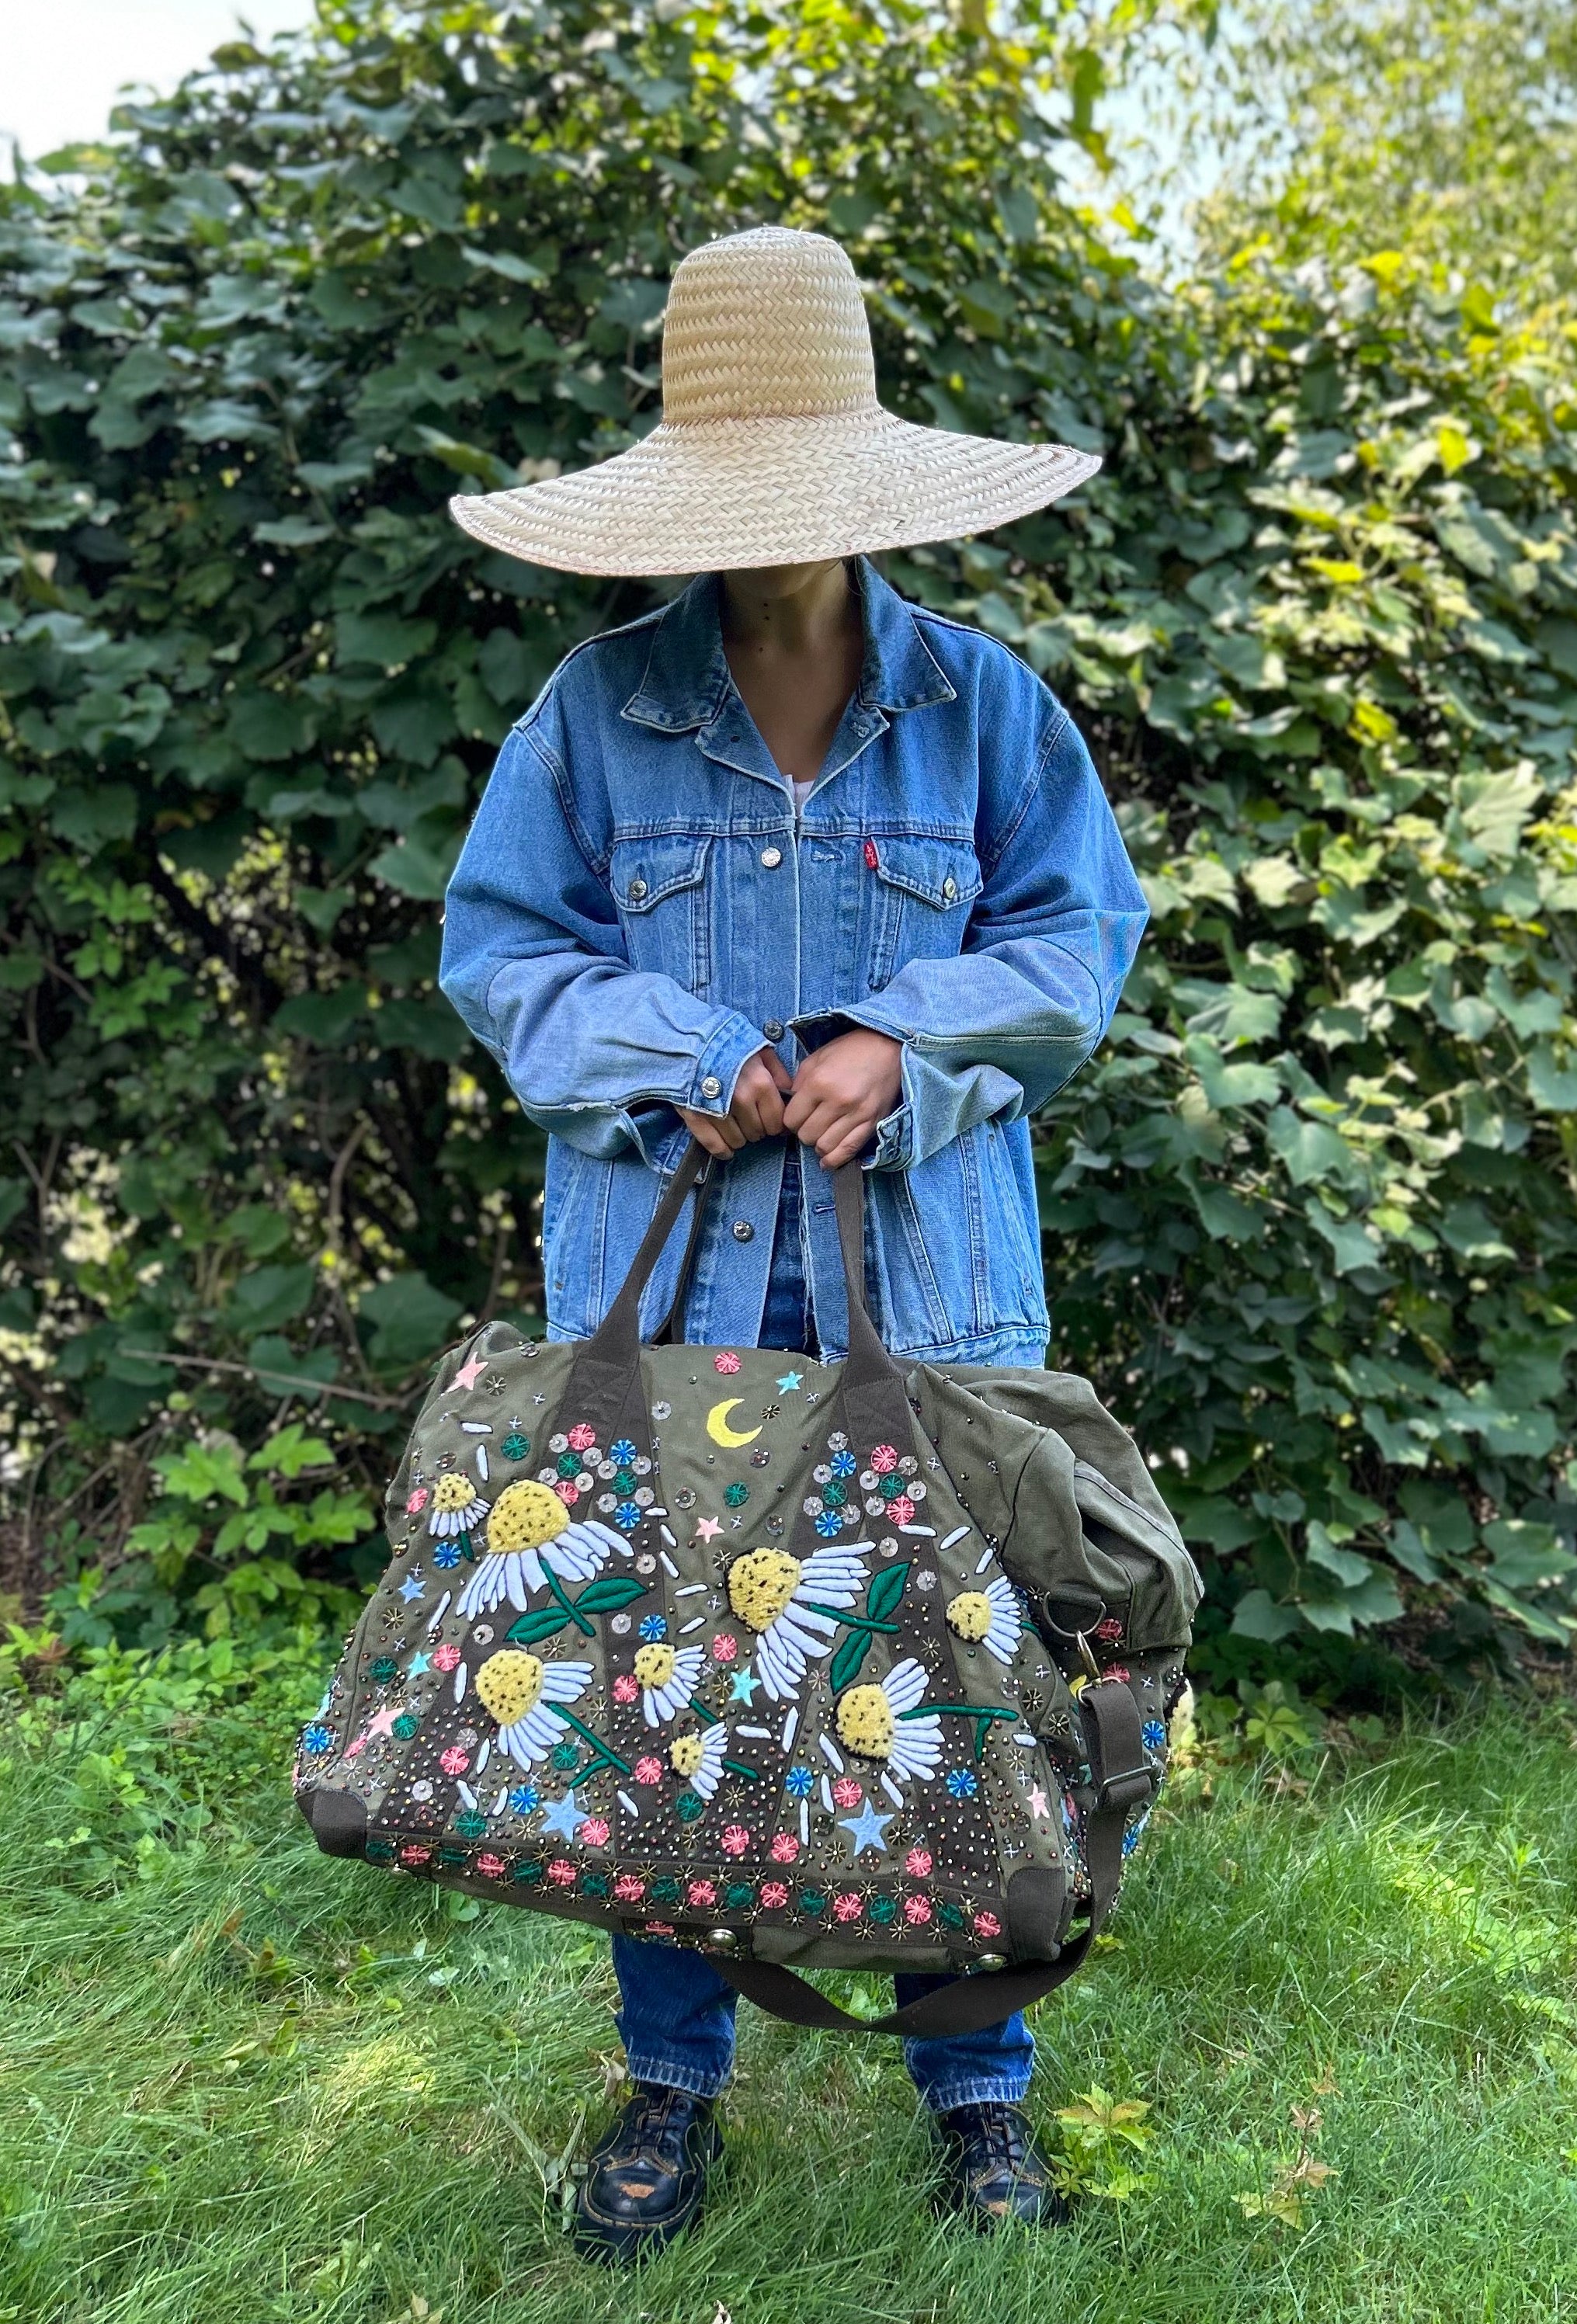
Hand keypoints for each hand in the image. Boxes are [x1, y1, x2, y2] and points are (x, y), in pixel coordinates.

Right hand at [678, 1045, 793, 1156]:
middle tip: (749, 1119)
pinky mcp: (697, 1116)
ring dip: (739, 1137)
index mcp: (760, 1084)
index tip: (769, 1119)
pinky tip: (726, 1149)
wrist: (689, 1040)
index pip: (776, 1122)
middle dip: (756, 1129)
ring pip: (738, 1141)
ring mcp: (718, 1111)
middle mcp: (742, 1100)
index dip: (774, 1123)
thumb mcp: (760, 1051)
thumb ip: (778, 1073)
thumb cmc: (727, 1045)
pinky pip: (714, 1145)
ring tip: (735, 1125)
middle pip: (757, 1133)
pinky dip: (722, 1150)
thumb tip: (789, 1095)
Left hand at [783, 1029, 902, 1169]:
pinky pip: (849, 1150)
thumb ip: (799, 1084)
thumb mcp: (816, 1058)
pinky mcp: (872, 1123)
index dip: (789, 1121)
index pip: (791, 1120)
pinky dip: (835, 1159)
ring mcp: (857, 1114)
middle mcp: (838, 1101)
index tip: (795, 1117)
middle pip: (806, 1136)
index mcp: (819, 1083)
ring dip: (819, 1144)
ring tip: (821, 1134)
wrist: (887, 1047)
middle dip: (804, 1132)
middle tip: (810, 1123)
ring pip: (825, 1146)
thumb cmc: (850, 1050)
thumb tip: (790, 1108)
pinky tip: (827, 1161)